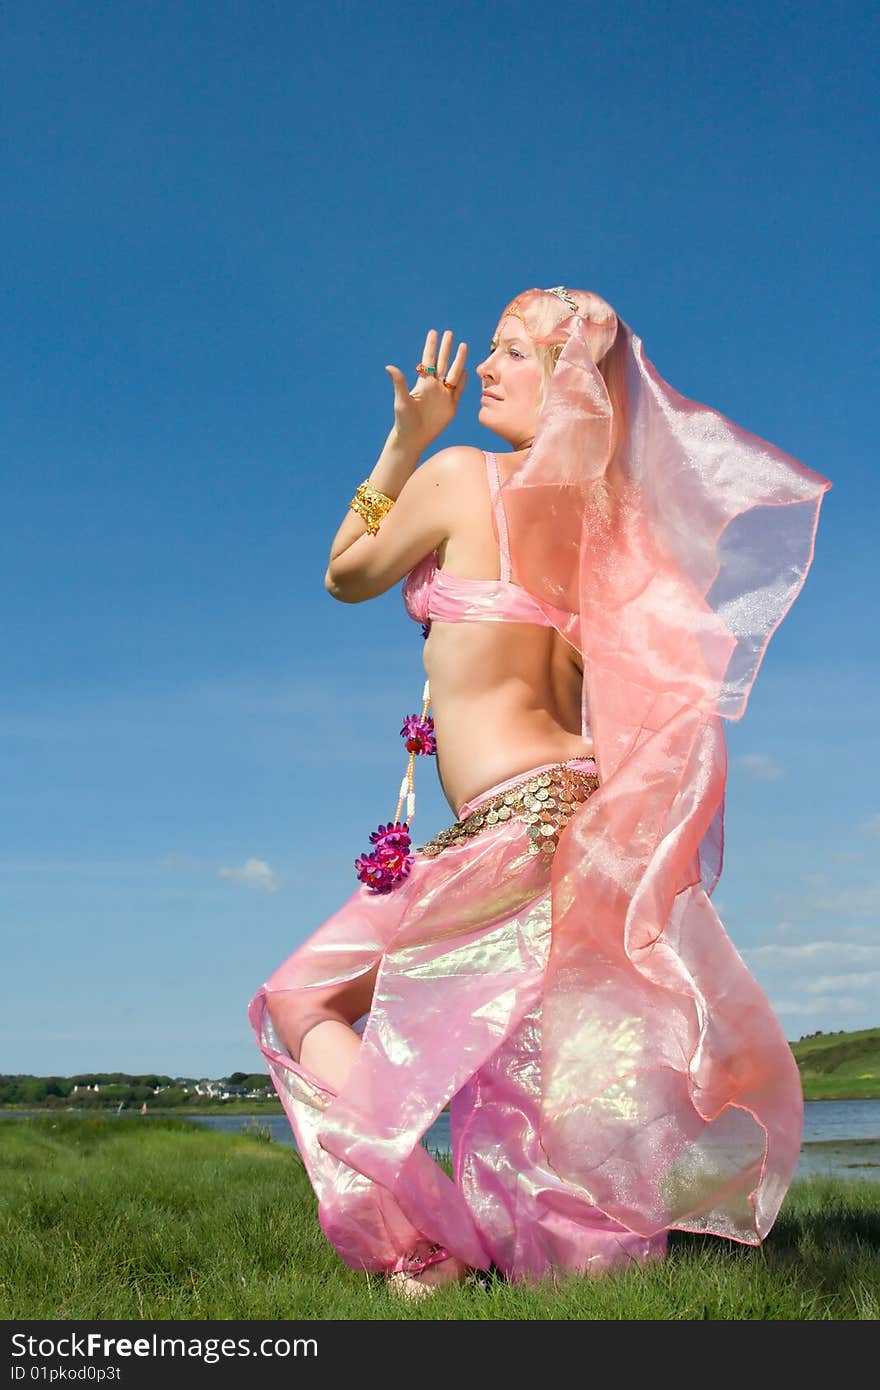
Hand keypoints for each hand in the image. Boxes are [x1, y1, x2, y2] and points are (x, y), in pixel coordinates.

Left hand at [385, 329, 467, 450]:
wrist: (414, 438)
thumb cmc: (404, 420)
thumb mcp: (401, 400)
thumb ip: (399, 382)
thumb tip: (389, 366)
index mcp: (423, 383)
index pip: (428, 360)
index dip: (431, 346)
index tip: (434, 332)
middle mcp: (434, 386)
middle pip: (443, 362)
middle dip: (446, 348)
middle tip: (449, 333)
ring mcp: (444, 395)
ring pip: (453, 373)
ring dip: (458, 360)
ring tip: (463, 345)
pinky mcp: (451, 406)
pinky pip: (458, 390)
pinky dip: (462, 380)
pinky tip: (466, 371)